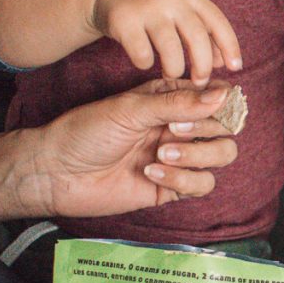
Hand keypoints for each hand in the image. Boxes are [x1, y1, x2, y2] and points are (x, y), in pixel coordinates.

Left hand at [39, 79, 238, 216]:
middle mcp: (180, 126)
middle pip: (225, 128)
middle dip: (204, 130)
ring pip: (221, 155)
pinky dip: (183, 180)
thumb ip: (179, 104)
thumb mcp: (132, 109)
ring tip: (162, 155)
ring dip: (197, 156)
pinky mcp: (174, 186)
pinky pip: (202, 184)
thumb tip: (223, 95)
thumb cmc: (86, 132)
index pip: (216, 96)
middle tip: (172, 131)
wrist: (58, 173)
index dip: (220, 102)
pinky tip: (152, 174)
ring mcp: (179, 158)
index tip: (207, 105)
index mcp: (171, 100)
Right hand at [91, 0, 241, 86]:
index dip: (230, 48)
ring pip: (171, 52)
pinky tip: (143, 59)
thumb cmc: (154, 7)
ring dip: (174, 70)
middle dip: (202, 67)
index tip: (235, 69)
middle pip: (198, 40)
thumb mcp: (181, 11)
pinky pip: (143, 56)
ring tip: (171, 73)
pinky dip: (145, 64)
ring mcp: (147, 8)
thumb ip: (204, 33)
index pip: (218, 23)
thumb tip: (223, 63)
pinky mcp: (124, 20)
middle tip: (199, 82)